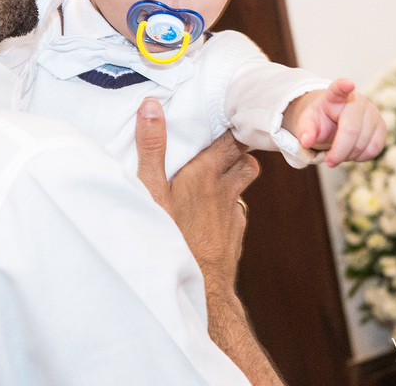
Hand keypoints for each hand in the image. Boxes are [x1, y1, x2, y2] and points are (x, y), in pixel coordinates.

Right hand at [134, 97, 255, 286]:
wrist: (198, 290)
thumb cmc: (168, 236)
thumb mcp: (150, 189)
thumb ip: (152, 147)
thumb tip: (152, 106)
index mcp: (205, 173)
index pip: (231, 139)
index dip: (232, 127)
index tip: (227, 118)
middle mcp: (225, 190)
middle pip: (245, 160)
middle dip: (238, 150)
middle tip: (223, 144)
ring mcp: (232, 215)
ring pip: (245, 185)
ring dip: (236, 176)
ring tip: (218, 174)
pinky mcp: (233, 237)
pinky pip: (236, 214)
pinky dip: (228, 208)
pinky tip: (212, 214)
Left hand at [285, 79, 386, 167]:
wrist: (334, 119)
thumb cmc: (320, 119)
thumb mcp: (307, 123)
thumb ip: (305, 131)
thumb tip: (306, 142)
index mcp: (334, 95)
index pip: (339, 89)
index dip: (343, 86)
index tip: (347, 84)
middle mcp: (357, 100)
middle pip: (351, 131)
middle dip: (339, 152)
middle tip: (328, 161)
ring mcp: (372, 112)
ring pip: (364, 143)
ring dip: (349, 156)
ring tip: (339, 151)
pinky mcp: (381, 125)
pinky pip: (374, 149)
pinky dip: (361, 157)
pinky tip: (351, 151)